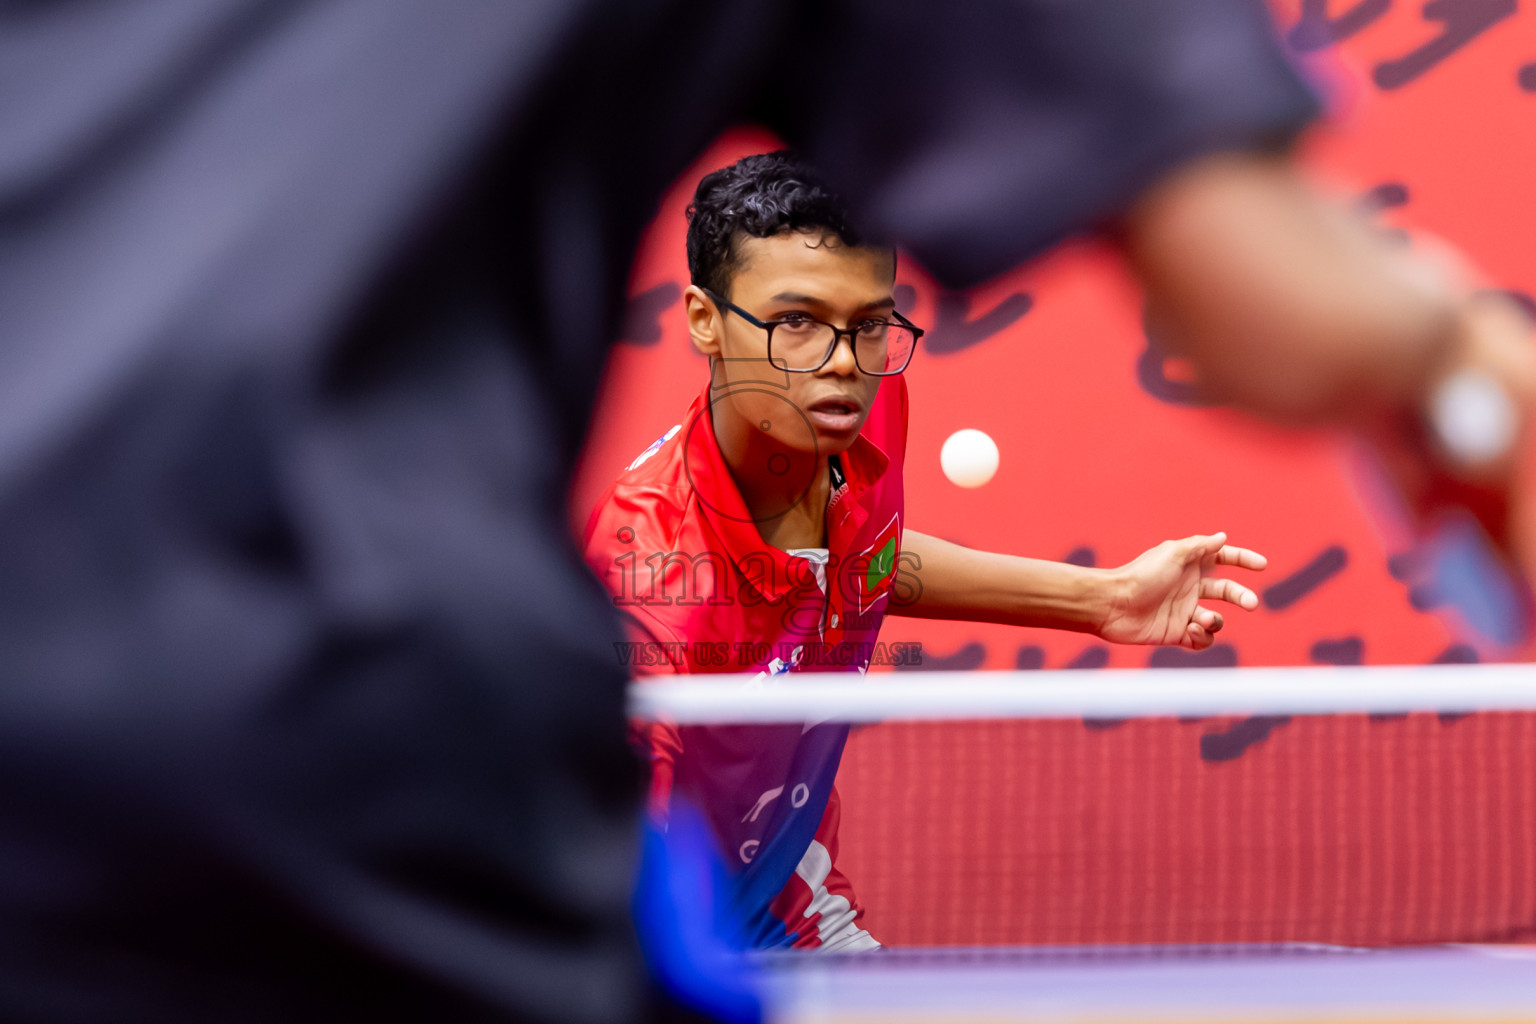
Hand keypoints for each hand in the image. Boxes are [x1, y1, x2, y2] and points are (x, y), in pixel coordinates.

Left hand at [1098, 533, 1265, 649]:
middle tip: (1252, 604)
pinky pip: (1202, 639)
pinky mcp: (1177, 633)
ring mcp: (1184, 611)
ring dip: (1215, 620)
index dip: (1242, 559)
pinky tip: (1189, 629)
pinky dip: (1202, 636)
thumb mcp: (1172, 553)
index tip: (1261, 565)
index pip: (1222, 558)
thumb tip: (1223, 536)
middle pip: (1227, 591)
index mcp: (1189, 565)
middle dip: (1242, 597)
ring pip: (1216, 619)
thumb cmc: (1140, 576)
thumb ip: (1200, 545)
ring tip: (1201, 619)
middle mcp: (1189, 587)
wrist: (1113, 605)